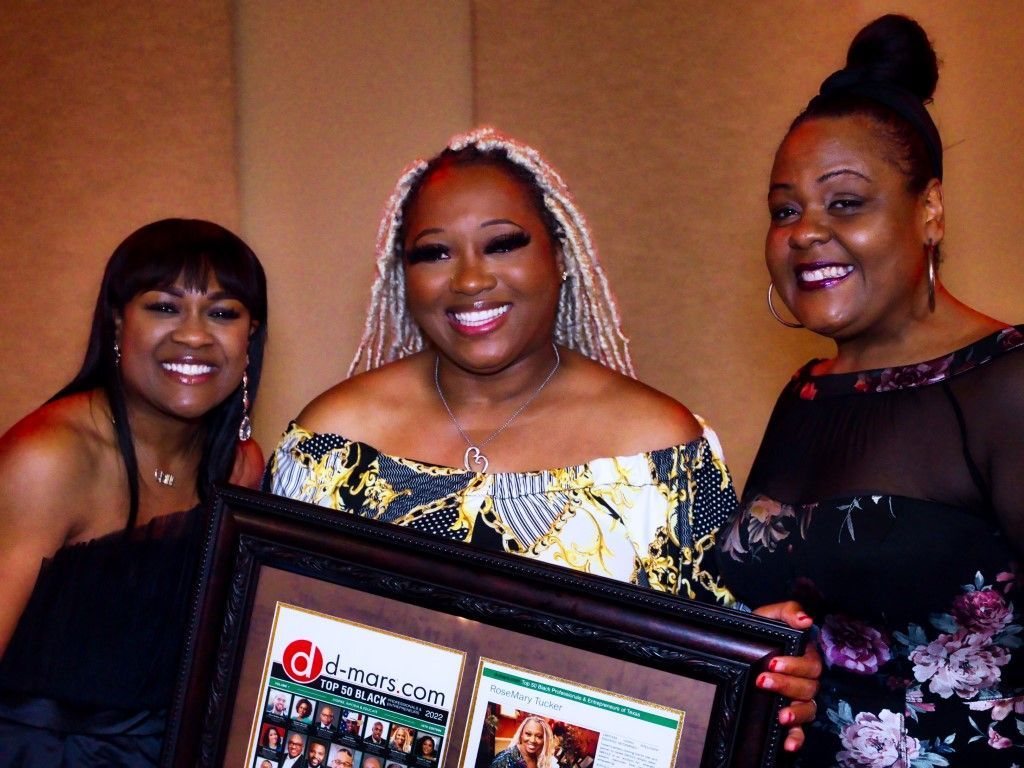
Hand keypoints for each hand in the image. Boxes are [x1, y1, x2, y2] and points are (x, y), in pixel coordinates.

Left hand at [753, 600, 821, 752]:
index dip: (794, 666)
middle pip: (808, 688)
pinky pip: (800, 731)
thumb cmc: (759, 631)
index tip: (772, 663)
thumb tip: (807, 620)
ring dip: (796, 714)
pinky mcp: (789, 717)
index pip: (811, 665)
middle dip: (786, 686)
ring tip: (781, 716)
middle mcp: (805, 680)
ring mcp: (798, 700)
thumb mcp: (770, 616)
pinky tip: (788, 744)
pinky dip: (797, 738)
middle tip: (763, 681)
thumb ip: (788, 611)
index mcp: (804, 657)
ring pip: (808, 709)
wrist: (739, 646)